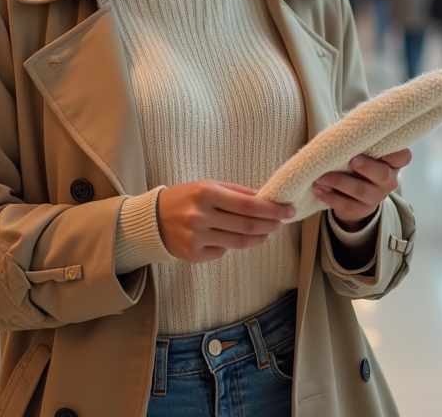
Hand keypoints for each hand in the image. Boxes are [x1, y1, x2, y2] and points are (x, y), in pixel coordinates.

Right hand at [156, 181, 294, 264]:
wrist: (152, 219)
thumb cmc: (186, 198)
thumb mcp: (209, 186)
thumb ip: (237, 192)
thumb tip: (266, 200)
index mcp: (206, 193)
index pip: (249, 204)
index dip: (272, 209)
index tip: (288, 210)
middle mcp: (200, 216)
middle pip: (248, 226)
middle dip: (270, 225)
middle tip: (281, 222)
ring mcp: (196, 237)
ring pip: (239, 243)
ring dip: (258, 238)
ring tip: (266, 232)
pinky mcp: (192, 255)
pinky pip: (222, 252)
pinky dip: (232, 246)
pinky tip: (232, 238)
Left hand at [314, 149, 412, 229]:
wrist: (353, 196)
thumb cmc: (357, 164)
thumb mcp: (362, 152)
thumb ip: (359, 143)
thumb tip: (344, 130)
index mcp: (392, 163)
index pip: (403, 157)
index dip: (395, 152)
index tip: (378, 145)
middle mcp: (389, 181)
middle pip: (382, 174)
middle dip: (366, 166)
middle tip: (350, 160)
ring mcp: (377, 197)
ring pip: (361, 190)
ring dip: (338, 182)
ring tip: (321, 176)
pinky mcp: (362, 210)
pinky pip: (347, 204)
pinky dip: (330, 197)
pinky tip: (318, 189)